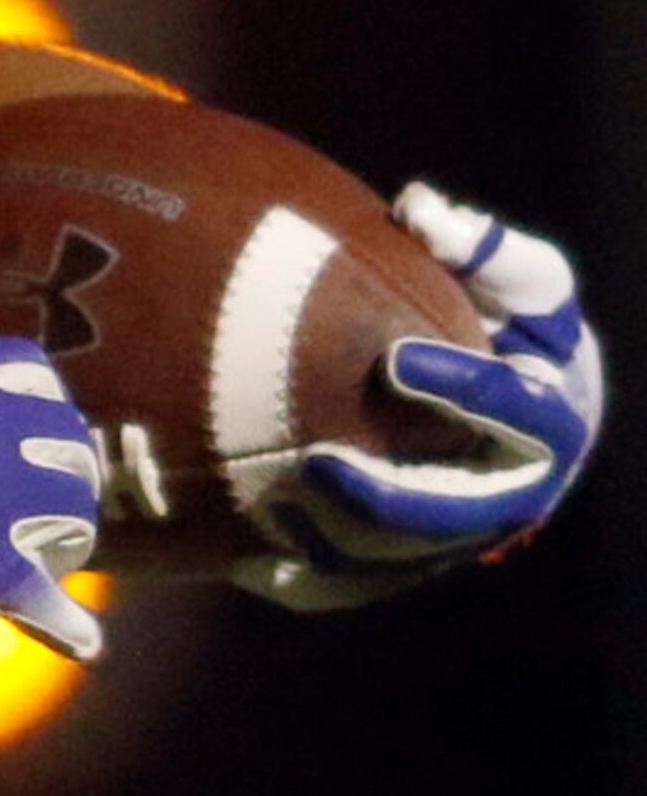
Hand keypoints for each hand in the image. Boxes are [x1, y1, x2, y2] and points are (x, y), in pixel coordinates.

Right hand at [0, 327, 104, 660]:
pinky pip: (39, 596)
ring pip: (67, 515)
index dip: (35, 406)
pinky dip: (62, 621)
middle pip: (66, 447)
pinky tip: (83, 639)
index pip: (28, 378)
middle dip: (64, 470)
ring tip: (52, 551)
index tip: (23, 427)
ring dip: (66, 533)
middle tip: (45, 495)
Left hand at [235, 182, 604, 610]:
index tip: (396, 358)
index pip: (516, 411)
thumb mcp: (509, 275)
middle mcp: (510, 491)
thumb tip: (420, 209)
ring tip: (273, 504)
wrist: (485, 392)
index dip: (462, 389)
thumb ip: (477, 243)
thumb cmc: (498, 316)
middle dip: (391, 498)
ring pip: (400, 561)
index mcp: (547, 420)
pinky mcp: (402, 562)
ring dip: (340, 543)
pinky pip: (351, 586)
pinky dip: (305, 580)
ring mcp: (456, 536)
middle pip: (457, 514)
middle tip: (319, 463)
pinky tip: (248, 563)